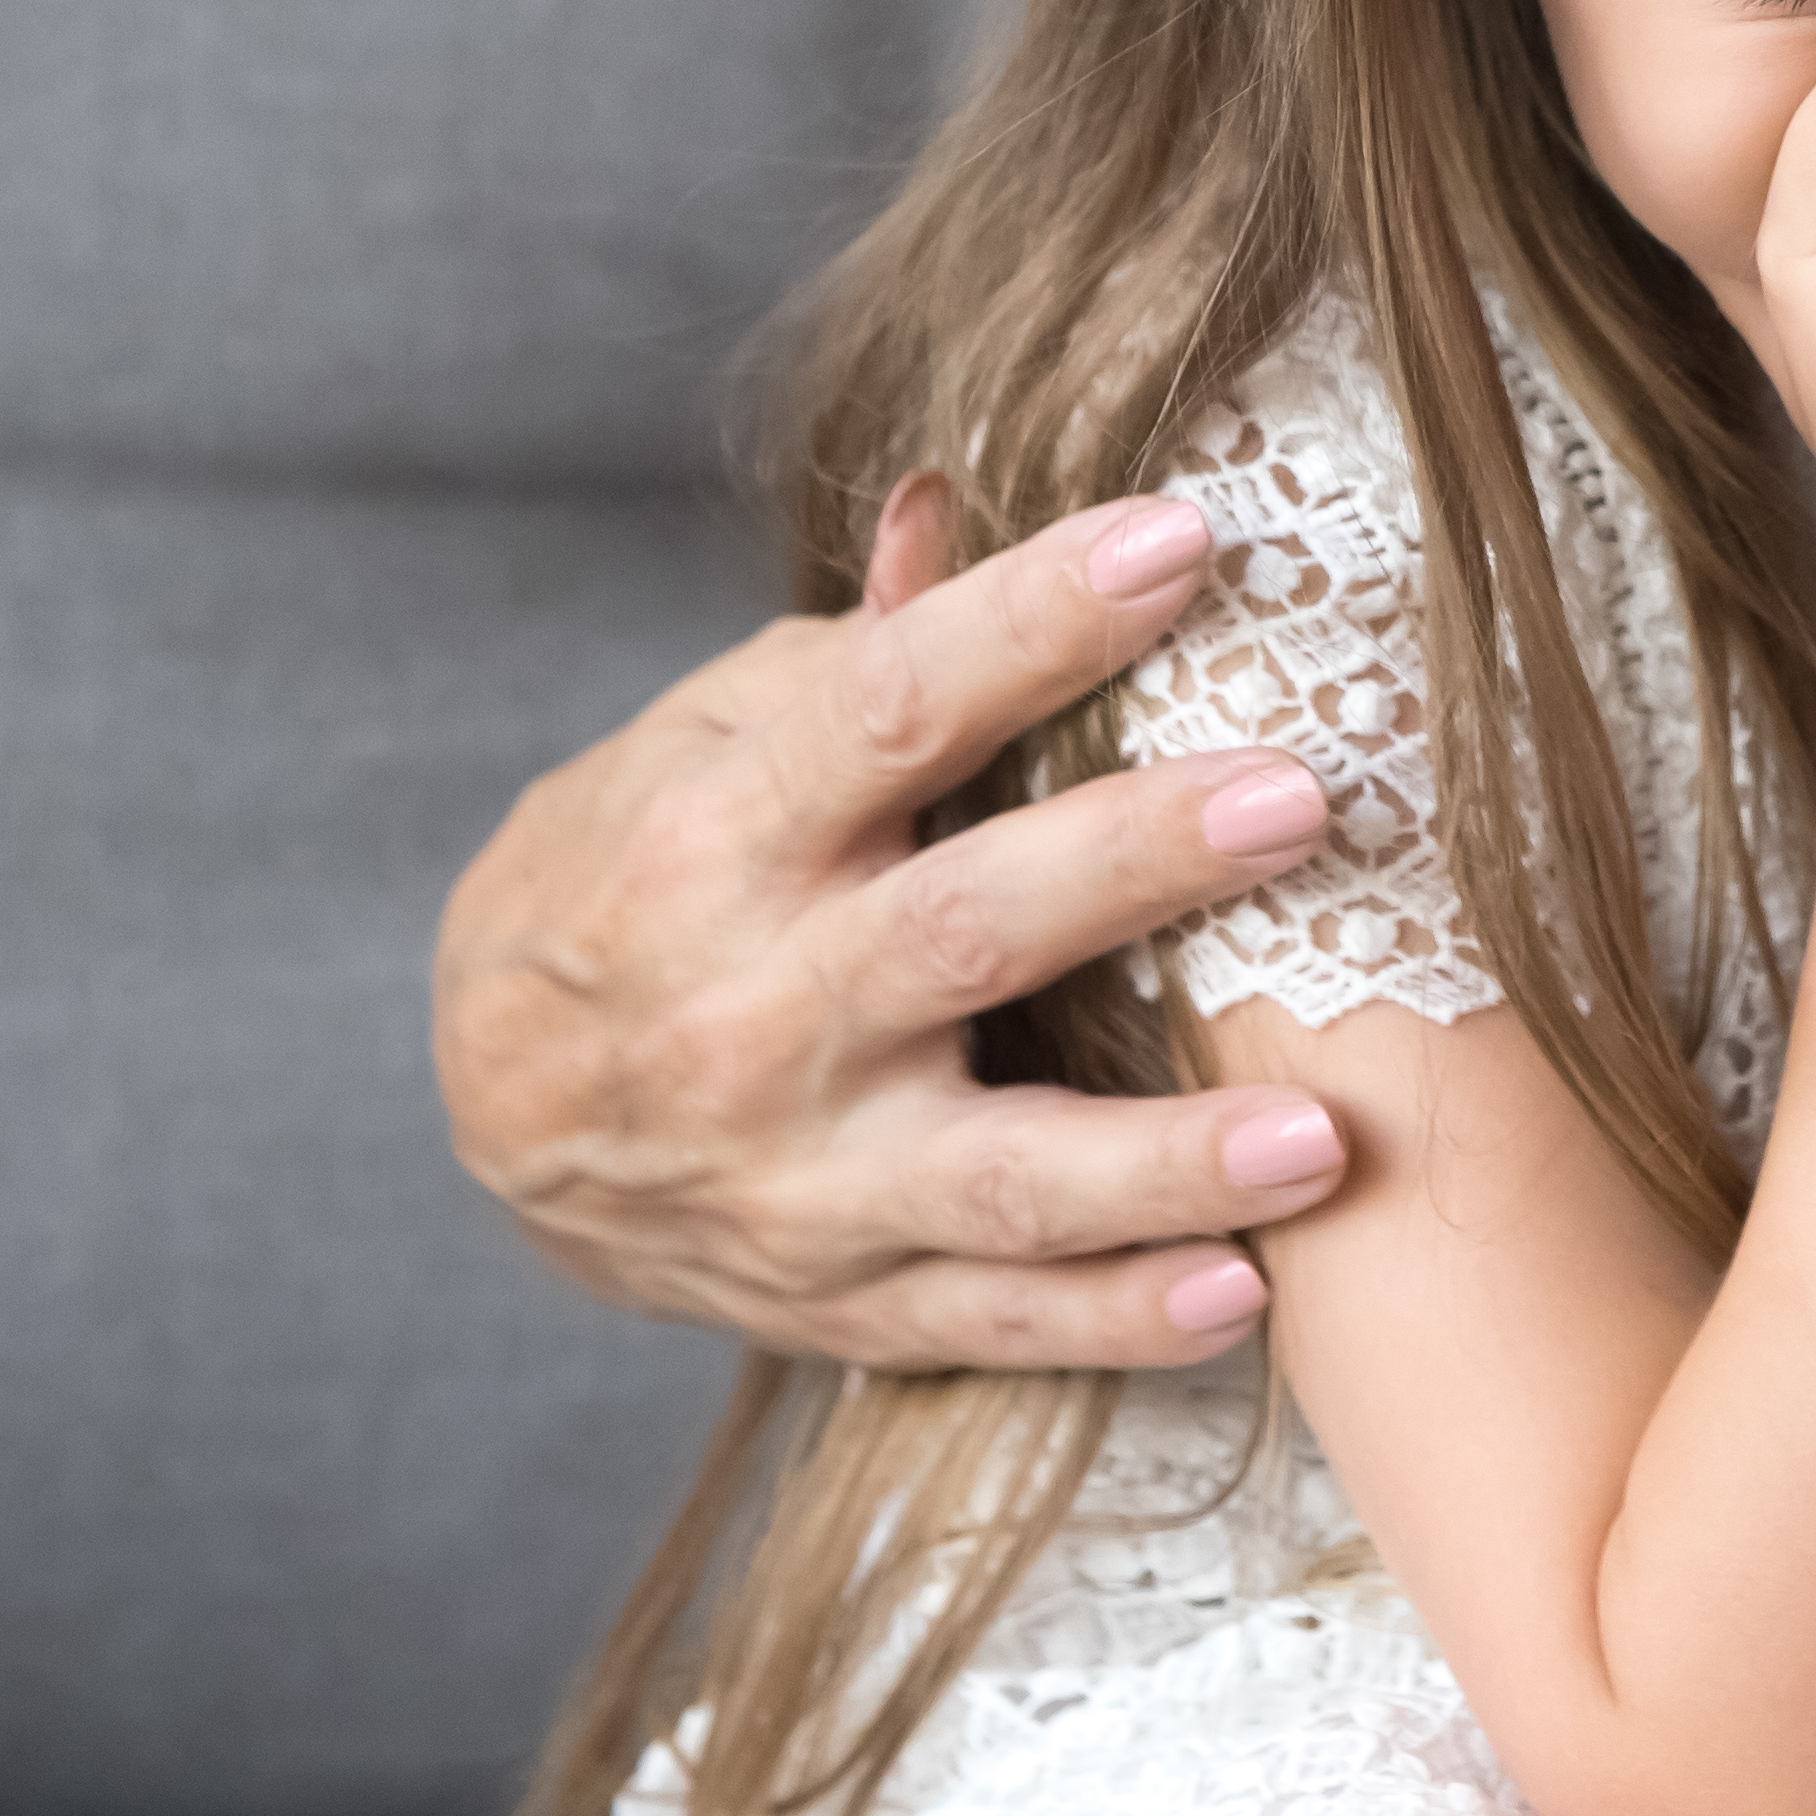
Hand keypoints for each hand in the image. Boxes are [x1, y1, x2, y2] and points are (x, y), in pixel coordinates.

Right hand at [430, 488, 1354, 1369]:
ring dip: (1163, 1160)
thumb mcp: (716, 738)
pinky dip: (1118, 1319)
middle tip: (1301, 799)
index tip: (1183, 540)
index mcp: (718, 839)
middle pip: (960, 933)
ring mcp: (799, 1176)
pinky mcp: (841, 1298)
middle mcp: (752, 1014)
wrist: (496, 1105)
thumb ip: (864, 646)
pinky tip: (1244, 1291)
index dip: (1032, 623)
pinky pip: (994, 1319)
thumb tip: (959, 495)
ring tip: (1319, 1134)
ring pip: (995, 1176)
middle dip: (1135, 864)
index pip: (888, 711)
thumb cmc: (650, 866)